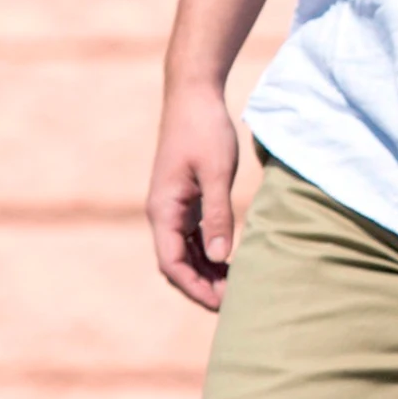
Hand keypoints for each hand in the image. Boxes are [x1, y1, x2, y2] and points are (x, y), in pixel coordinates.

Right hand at [148, 83, 243, 309]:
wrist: (193, 95)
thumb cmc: (204, 129)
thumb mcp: (216, 172)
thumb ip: (219, 215)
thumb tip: (220, 258)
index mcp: (163, 210)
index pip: (172, 264)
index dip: (194, 288)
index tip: (221, 303)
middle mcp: (162, 213)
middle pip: (176, 265)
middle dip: (201, 287)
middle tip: (234, 302)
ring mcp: (173, 207)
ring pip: (184, 253)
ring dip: (205, 273)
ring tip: (235, 288)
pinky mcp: (185, 199)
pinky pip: (192, 237)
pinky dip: (207, 253)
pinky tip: (229, 262)